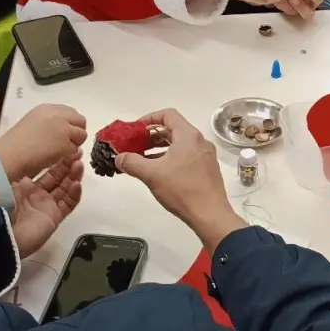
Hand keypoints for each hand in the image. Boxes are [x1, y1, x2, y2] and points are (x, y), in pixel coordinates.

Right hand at [0, 104, 87, 180]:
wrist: (10, 155)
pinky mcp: (65, 143)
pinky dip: (68, 154)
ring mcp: (63, 129)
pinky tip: (54, 156)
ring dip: (73, 143)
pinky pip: (75, 149)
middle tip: (65, 143)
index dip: (70, 124)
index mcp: (47, 108)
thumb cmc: (16, 143)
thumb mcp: (33, 122)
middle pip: (80, 121)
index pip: (71, 112)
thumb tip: (64, 127)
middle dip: (76, 132)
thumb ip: (50, 121)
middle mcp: (58, 115)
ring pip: (81, 135)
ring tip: (57, 150)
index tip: (64, 133)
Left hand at [11, 154, 83, 257]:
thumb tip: (25, 153)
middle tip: (78, 152)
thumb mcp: (5, 181)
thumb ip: (17, 168)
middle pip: (56, 177)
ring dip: (73, 176)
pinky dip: (74, 194)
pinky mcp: (53, 218)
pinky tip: (77, 184)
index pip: (42, 169)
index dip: (53, 159)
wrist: (1, 234)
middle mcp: (34, 195)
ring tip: (79, 164)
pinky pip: (68, 204)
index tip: (63, 148)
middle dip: (67, 164)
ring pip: (64, 188)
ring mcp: (45, 206)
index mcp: (22, 185)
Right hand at [115, 109, 246, 254]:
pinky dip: (171, 158)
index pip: (168, 115)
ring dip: (160, 149)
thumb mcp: (152, 174)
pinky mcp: (207, 169)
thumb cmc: (182, 190)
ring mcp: (205, 156)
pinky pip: (186, 156)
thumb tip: (119, 157)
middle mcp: (200, 142)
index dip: (149, 119)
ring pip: (180, 144)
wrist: (210, 214)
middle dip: (152, 136)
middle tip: (135, 145)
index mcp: (188, 136)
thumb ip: (132, 162)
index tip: (135, 129)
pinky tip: (159, 172)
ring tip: (143, 159)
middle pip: (173, 129)